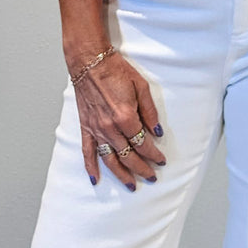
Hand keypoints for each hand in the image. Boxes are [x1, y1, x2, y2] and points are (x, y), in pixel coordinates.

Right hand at [74, 50, 166, 190]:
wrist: (90, 62)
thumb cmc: (115, 71)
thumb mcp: (141, 87)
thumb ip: (150, 112)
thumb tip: (157, 132)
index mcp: (126, 117)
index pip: (143, 144)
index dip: (154, 155)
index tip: (161, 161)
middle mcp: (110, 128)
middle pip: (129, 156)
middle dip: (142, 169)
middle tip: (152, 177)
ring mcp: (96, 129)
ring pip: (110, 159)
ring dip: (121, 174)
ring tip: (131, 185)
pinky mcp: (86, 127)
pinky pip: (88, 152)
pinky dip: (91, 167)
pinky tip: (96, 179)